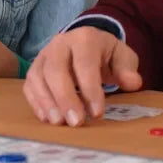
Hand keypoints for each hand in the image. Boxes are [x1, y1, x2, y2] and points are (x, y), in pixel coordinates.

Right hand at [23, 26, 142, 126]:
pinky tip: (48, 119)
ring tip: (59, 123)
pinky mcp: (34, 69)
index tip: (97, 113)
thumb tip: (133, 83)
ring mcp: (44, 55)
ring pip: (38, 77)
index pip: (84, 63)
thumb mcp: (122, 57)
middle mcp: (60, 43)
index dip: (90, 88)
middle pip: (55, 69)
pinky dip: (36, 103)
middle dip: (65, 97)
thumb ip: (127, 69)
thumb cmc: (106, 54)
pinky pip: (29, 85)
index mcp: (84, 38)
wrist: (87, 44)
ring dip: (47, 102)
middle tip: (76, 122)